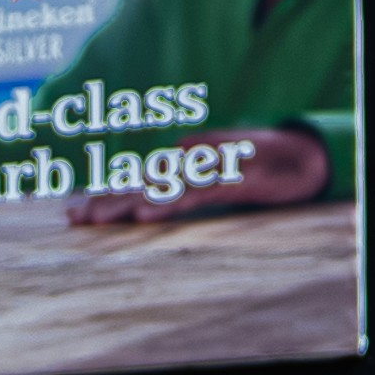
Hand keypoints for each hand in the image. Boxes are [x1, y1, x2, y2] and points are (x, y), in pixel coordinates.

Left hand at [67, 127, 330, 227]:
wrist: (301, 156)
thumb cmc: (255, 165)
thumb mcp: (215, 176)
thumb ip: (186, 181)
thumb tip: (159, 184)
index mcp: (183, 164)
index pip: (137, 182)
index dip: (106, 196)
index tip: (73, 212)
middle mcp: (191, 164)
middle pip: (140, 184)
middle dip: (106, 201)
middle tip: (73, 218)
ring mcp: (209, 171)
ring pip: (161, 189)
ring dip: (127, 203)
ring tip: (97, 219)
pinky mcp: (230, 182)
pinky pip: (195, 195)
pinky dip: (170, 204)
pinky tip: (145, 216)